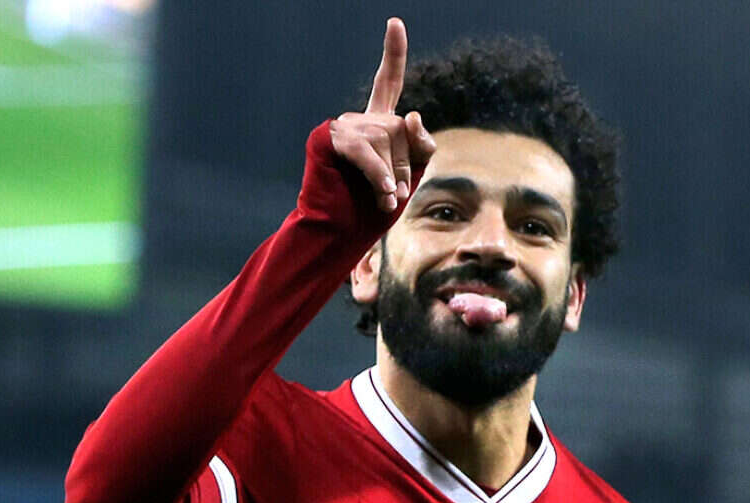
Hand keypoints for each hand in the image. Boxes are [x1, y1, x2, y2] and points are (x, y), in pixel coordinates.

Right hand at [328, 17, 435, 211]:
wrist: (339, 231)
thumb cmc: (371, 208)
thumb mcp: (409, 174)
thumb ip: (421, 145)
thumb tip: (413, 115)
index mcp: (377, 123)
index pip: (389, 83)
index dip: (393, 53)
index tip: (396, 22)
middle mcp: (359, 119)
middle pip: (403, 128)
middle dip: (407, 167)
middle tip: (394, 193)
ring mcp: (342, 127)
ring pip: (388, 139)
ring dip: (394, 176)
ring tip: (384, 197)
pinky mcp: (328, 141)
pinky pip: (367, 150)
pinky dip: (379, 174)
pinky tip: (384, 193)